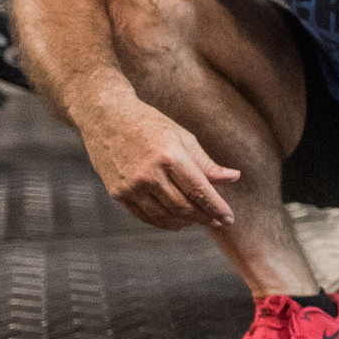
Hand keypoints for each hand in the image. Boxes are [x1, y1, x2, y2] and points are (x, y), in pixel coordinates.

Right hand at [80, 99, 241, 230]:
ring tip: (197, 220)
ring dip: (185, 222)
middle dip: (204, 218)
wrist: (105, 116)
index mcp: (170, 156)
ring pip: (165, 216)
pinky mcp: (118, 193)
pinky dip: (164, 222)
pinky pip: (145, 216)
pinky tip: (176, 222)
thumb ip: (206, 163)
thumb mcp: (182, 137)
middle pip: (184, 208)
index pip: (199, 191)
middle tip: (216, 221)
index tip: (229, 219)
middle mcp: (149, 174)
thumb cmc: (149, 124)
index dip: (216, 208)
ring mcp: (131, 186)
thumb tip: (233, 178)